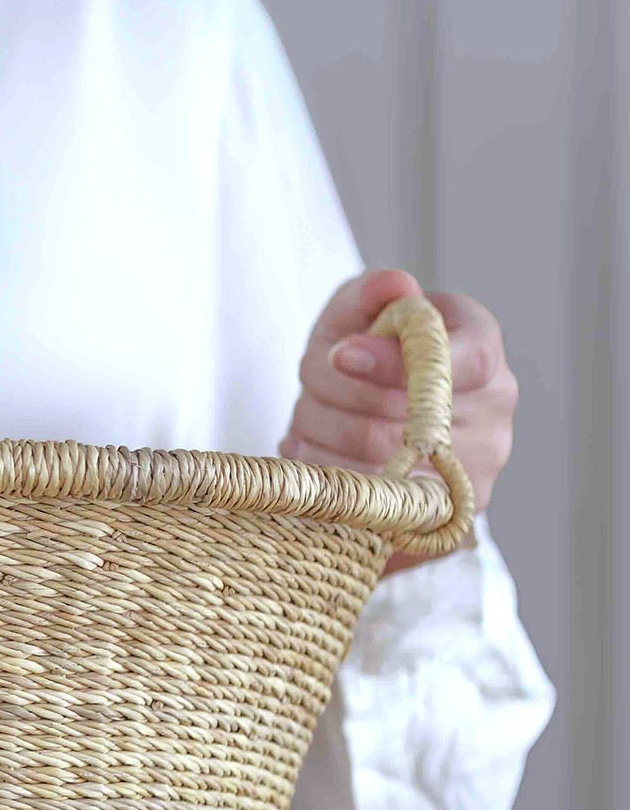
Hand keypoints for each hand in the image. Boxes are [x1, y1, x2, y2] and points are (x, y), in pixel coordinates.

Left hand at [278, 267, 515, 578]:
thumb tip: (395, 286)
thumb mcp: (360, 314)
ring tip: (316, 418)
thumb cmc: (367, 356)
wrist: (376, 421)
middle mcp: (494, 416)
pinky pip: (364, 506)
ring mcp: (474, 475)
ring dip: (319, 439)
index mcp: (482, 351)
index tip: (341, 354)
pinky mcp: (441, 523)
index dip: (393, 361)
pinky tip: (320, 458)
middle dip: (330, 399)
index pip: (464, 360)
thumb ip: (372, 295)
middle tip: (315, 384)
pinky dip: (324, 480)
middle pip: (391, 420)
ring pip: (368, 466)